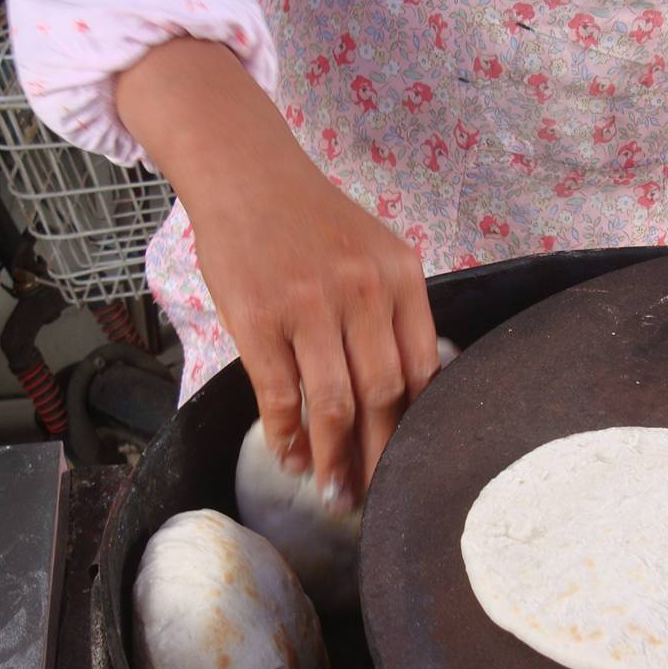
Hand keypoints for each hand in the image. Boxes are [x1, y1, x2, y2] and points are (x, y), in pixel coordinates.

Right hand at [115, 38, 440, 506]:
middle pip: (384, 394)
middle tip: (378, 497)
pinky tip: (292, 459)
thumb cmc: (309, 219)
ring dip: (334, 459)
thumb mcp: (372, 250)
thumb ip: (393, 311)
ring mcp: (307, 304)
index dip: (420, 427)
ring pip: (333, 404)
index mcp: (400, 275)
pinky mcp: (257, 318)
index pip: (424, 369)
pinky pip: (279, 395)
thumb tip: (407, 395)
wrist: (243, 171)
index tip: (416, 464)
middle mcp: (361, 289)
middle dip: (382, 457)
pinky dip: (286, 436)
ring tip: (334, 493)